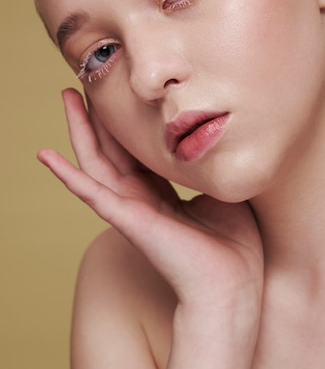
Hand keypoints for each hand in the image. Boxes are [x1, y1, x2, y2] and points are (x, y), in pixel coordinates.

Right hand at [38, 88, 263, 311]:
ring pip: (95, 161)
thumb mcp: (223, 193)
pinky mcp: (128, 219)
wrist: (234, 286)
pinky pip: (90, 193)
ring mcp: (130, 209)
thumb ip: (210, 167)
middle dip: (96, 115)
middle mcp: (140, 199)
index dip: (124, 122)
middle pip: (110, 149)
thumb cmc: (234, 246)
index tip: (119, 92)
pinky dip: (66, 174)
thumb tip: (217, 136)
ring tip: (66, 95)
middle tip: (83, 82)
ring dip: (78, 128)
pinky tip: (46, 154)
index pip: (134, 152)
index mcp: (161, 194)